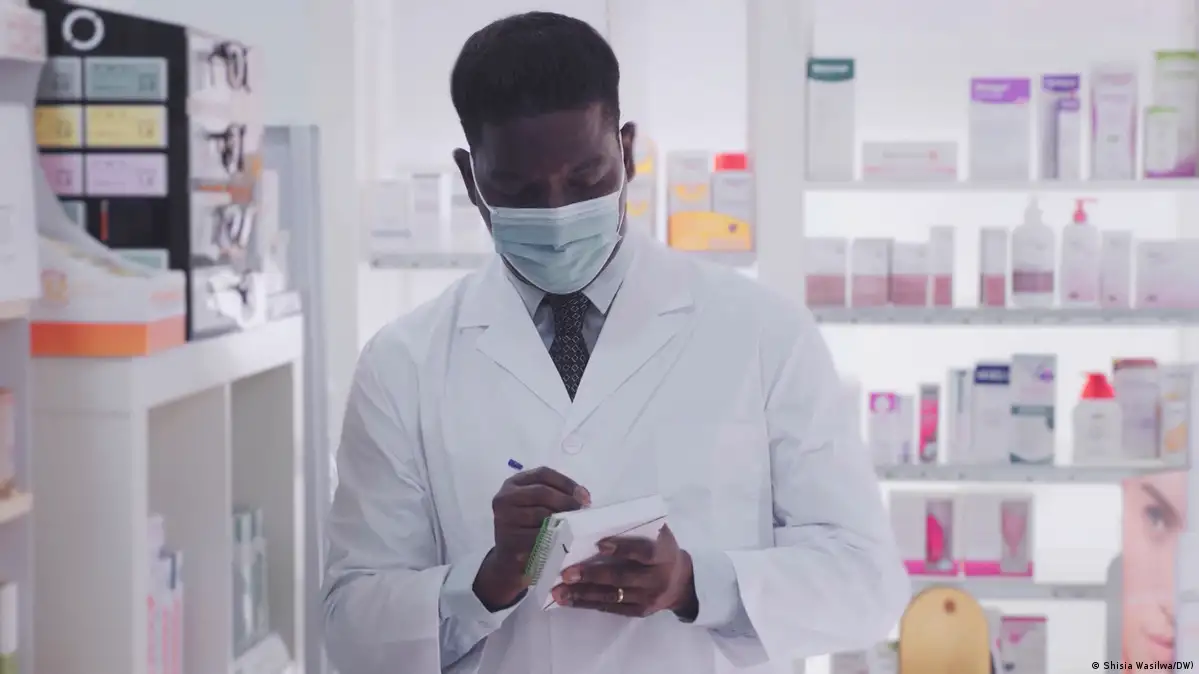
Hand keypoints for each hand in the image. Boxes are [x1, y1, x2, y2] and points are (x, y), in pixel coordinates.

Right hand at [474, 466, 590, 610]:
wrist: (510, 561)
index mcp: (513, 484)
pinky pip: (538, 536)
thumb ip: (557, 495)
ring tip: (575, 526)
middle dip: (567, 501)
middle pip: (542, 492)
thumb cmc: (529, 529)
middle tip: (582, 512)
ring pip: (542, 514)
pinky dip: (554, 538)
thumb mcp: (538, 506)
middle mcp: (504, 498)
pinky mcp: (509, 541)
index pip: (543, 473)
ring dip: (563, 520)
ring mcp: (504, 520)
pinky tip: (563, 541)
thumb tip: (583, 495)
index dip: (566, 482)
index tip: (584, 496)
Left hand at [551, 523, 697, 618]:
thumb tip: (599, 514)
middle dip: (592, 576)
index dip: (623, 548)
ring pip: (612, 597)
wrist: (681, 583)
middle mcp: (656, 579)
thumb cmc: (663, 550)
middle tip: (566, 573)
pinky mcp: (637, 612)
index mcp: (664, 555)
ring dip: (582, 594)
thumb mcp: (659, 535)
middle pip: (622, 578)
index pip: (644, 552)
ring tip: (558, 591)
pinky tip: (568, 600)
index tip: (600, 544)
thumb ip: (638, 527)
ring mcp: (647, 598)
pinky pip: (610, 608)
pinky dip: (587, 603)